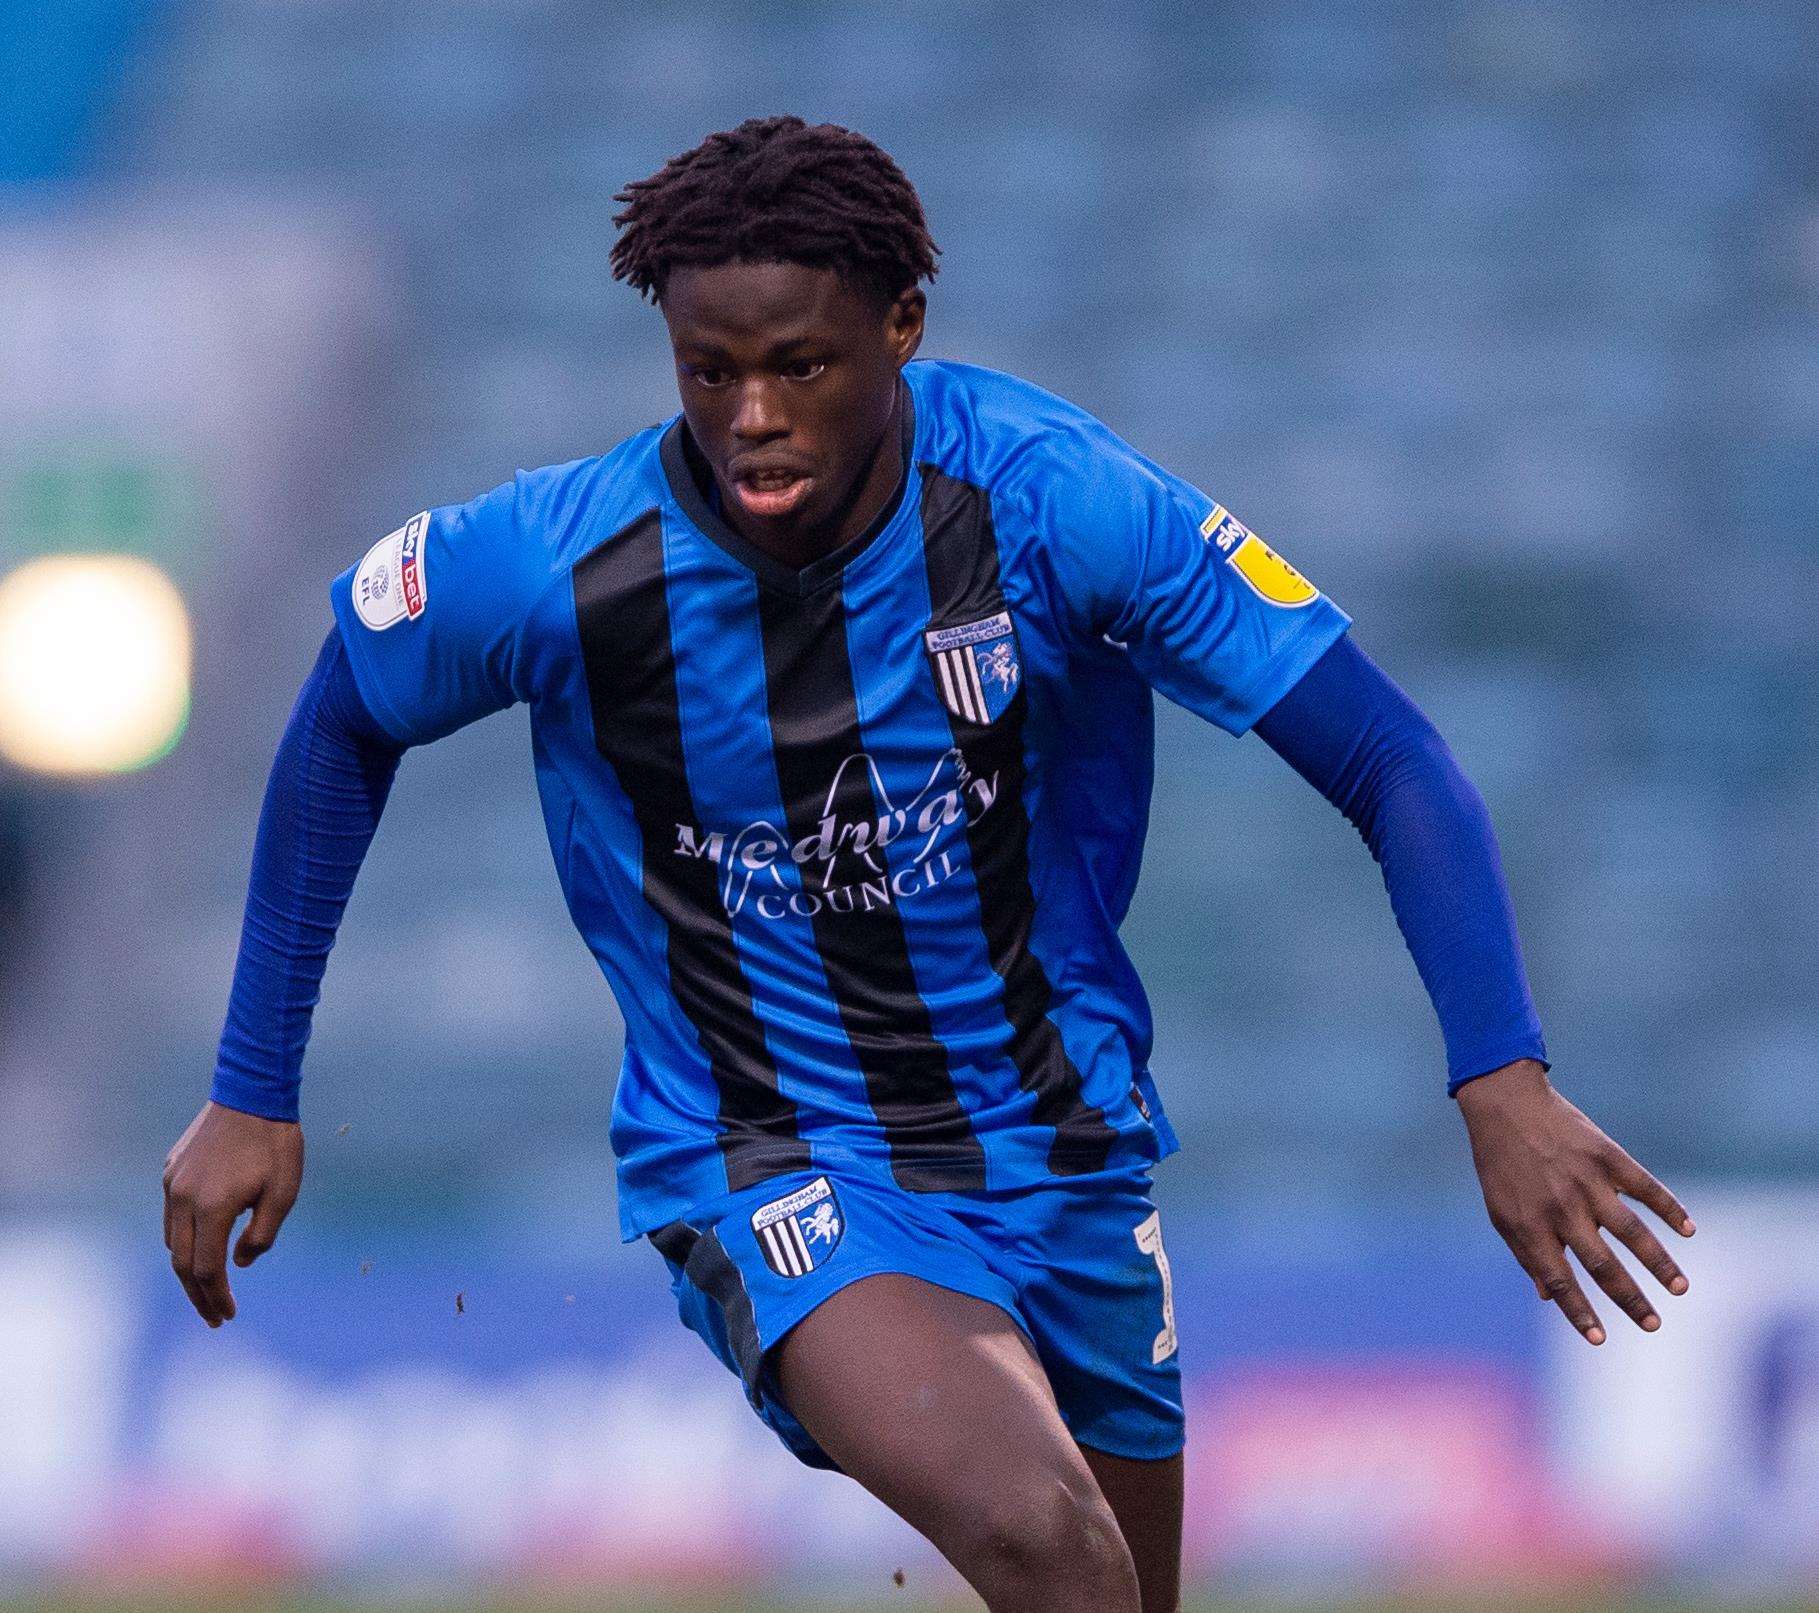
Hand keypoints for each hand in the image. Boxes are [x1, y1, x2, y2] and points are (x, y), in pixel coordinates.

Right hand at [161, 1101, 303, 1326]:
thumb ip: (261, 1235)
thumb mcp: (284, 1192)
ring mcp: (172, 1183)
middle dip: (198, 1295)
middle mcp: (182, 1199)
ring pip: (173, 1240)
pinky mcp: (171, 1169)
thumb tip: (238, 1263)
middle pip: (182, 1263)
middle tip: (214, 1317)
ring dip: (189, 1267)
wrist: (252, 1091)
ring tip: (208, 1286)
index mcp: (211, 1208)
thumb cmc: (276, 1143)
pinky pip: (172, 1215)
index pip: (207, 1270)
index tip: (227, 1316)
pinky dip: (184, 1238)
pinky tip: (201, 1244)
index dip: (217, 1298)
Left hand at [1458, 1059, 1692, 1344]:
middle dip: (1630, 1299)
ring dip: (1659, 1263)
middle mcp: (1561, 1208)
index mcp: (1530, 1225)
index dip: (1579, 1312)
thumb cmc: (1502, 1166)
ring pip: (1631, 1231)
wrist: (1506, 1105)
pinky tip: (1689, 1229)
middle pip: (1602, 1264)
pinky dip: (1669, 1208)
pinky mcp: (1606, 1157)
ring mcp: (1587, 1182)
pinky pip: (1644, 1187)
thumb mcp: (1502, 1212)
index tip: (1600, 1340)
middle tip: (1654, 1324)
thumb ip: (1526, 1253)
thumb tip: (1548, 1297)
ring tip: (1680, 1288)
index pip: (1560, 1280)